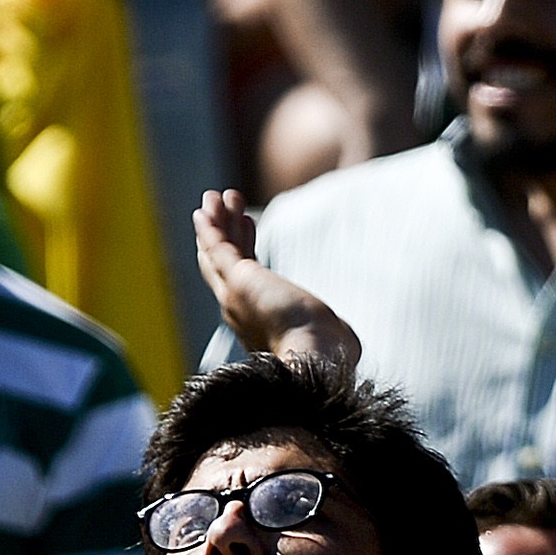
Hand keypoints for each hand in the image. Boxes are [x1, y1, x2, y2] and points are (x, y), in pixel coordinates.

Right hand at [191, 190, 359, 370]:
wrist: (315, 357)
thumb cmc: (327, 354)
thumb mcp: (326, 339)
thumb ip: (328, 334)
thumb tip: (347, 341)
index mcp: (256, 322)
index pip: (243, 278)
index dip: (242, 248)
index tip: (247, 223)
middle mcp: (238, 309)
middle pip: (220, 263)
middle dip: (222, 232)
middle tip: (224, 206)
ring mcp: (233, 294)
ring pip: (216, 251)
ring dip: (214, 222)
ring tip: (216, 196)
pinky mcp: (237, 280)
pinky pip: (216, 246)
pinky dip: (210, 226)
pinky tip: (208, 207)